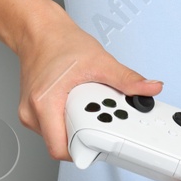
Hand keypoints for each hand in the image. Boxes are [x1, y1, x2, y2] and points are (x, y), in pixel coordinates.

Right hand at [15, 10, 161, 162]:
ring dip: (78, 128)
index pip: (61, 148)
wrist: (40, 31)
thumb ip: (127, 79)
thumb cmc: (59, 43)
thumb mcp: (99, 60)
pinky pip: (55, 128)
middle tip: (104, 119)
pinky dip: (71, 120)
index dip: (85, 149)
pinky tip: (79, 105)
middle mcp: (32, 112)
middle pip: (62, 144)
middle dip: (86, 136)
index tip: (104, 141)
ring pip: (58, 137)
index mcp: (44, 103)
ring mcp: (30, 114)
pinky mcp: (34, 112)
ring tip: (91, 107)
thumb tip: (150, 88)